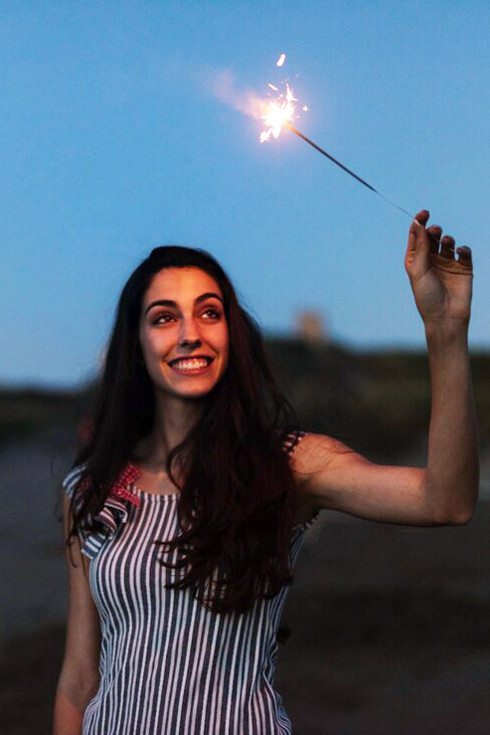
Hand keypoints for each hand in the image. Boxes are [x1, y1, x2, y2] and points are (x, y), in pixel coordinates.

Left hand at [404, 209, 472, 326]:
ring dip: (446, 239)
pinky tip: (459, 252)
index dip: (419, 223)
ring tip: (446, 243)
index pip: (417, 237)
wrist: (445, 317)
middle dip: (433, 230)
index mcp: (416, 260)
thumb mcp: (418, 271)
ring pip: (448, 242)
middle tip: (435, 231)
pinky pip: (464, 252)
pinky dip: (462, 248)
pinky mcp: (463, 268)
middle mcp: (431, 260)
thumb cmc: (426, 297)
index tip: (423, 214)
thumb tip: (419, 225)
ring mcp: (447, 263)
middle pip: (432, 237)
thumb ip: (420, 247)